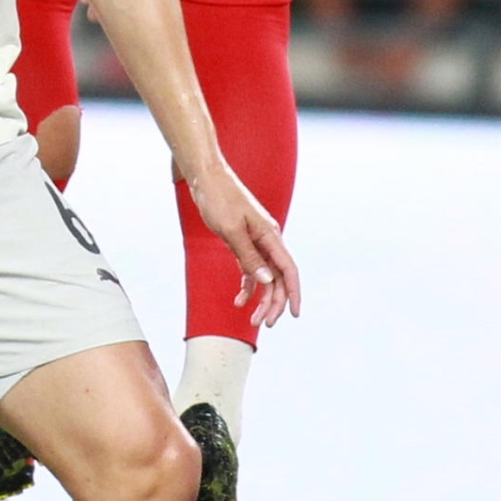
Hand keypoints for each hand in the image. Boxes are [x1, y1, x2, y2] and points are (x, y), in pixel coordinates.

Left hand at [180, 161, 300, 329]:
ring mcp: (255, 241)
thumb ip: (249, 256)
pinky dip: (247, 285)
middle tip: (263, 323)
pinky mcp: (243, 241)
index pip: (289, 270)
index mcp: (270, 235)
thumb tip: (266, 280)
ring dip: (261, 297)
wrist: (205, 176)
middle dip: (273, 302)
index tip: (294, 314)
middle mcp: (267, 240)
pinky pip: (250, 268)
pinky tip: (240, 300)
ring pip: (265, 275)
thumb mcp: (231, 229)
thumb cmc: (218, 198)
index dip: (294, 293)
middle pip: (278, 277)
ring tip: (252, 318)